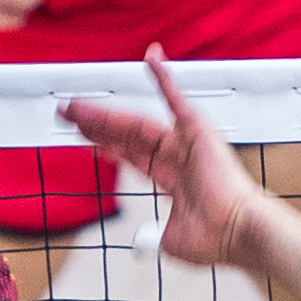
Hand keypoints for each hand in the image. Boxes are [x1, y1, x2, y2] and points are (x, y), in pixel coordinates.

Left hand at [58, 53, 265, 270]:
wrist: (233, 232)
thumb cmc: (213, 239)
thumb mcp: (169, 240)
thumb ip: (152, 235)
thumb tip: (143, 243)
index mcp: (171, 177)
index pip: (131, 155)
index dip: (106, 145)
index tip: (84, 138)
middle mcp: (177, 155)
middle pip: (125, 134)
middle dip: (94, 125)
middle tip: (66, 113)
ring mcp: (185, 141)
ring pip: (135, 121)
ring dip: (104, 112)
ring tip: (75, 105)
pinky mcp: (197, 129)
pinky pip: (177, 97)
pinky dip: (164, 76)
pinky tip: (151, 57)